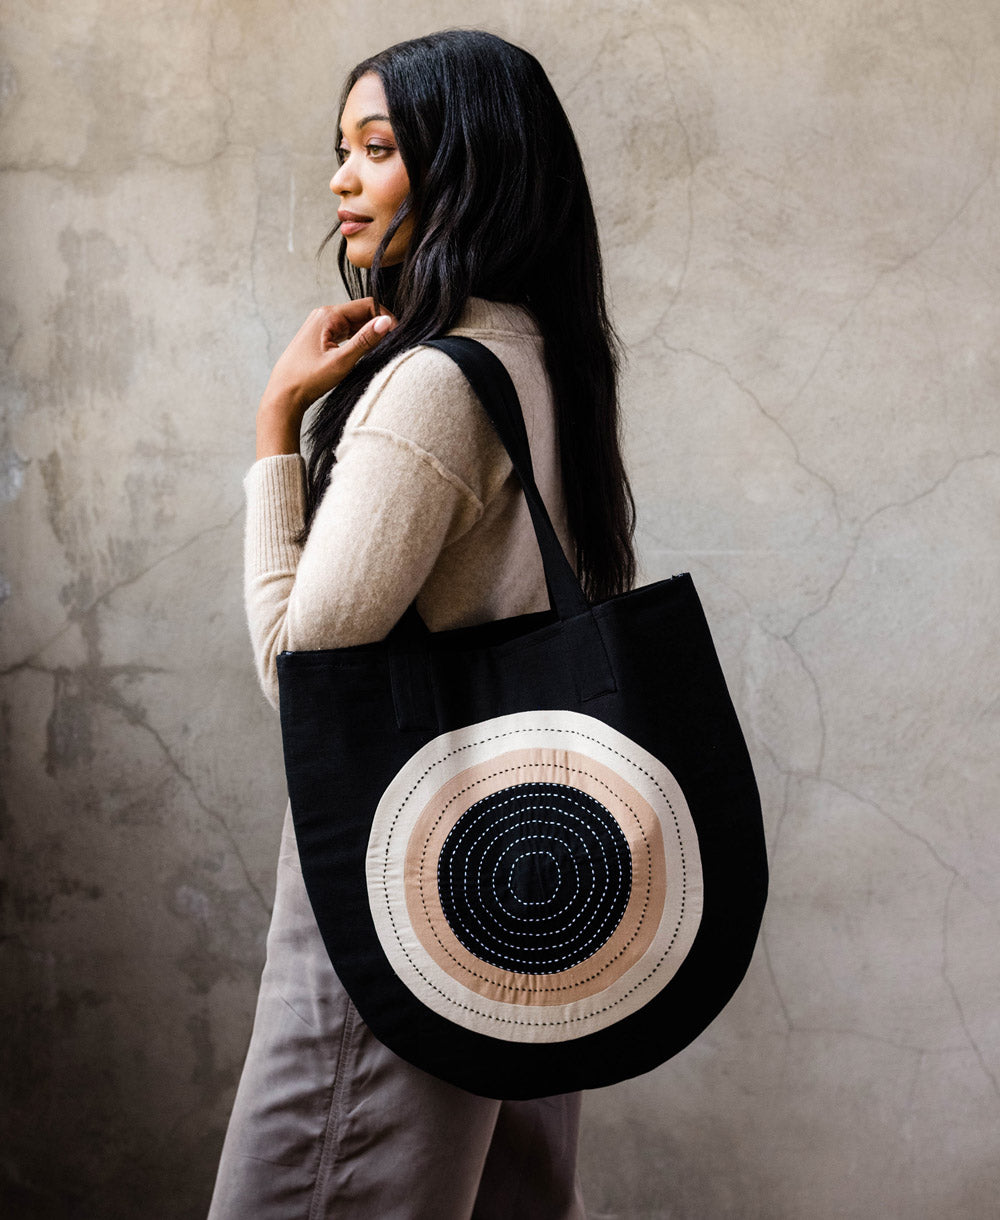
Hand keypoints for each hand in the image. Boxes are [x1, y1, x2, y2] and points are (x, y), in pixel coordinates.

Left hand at [256, 298, 395, 457]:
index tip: (397, 336)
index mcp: (328, 315)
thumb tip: (387, 322)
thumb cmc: (308, 379)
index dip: (385, 318)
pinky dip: (357, 340)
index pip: (367, 305)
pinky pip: (345, 332)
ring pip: (354, 323)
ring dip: (368, 334)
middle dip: (377, 326)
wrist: (283, 395)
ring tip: (379, 351)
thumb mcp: (341, 361)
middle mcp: (323, 315)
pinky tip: (363, 353)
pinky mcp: (320, 337)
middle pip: (361, 312)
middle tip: (391, 346)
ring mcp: (321, 325)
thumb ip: (365, 340)